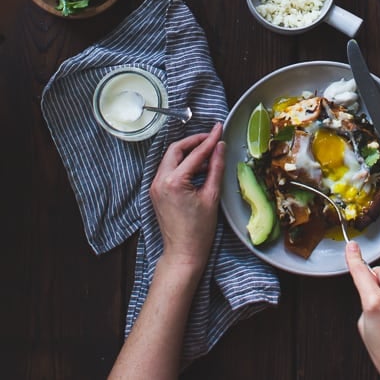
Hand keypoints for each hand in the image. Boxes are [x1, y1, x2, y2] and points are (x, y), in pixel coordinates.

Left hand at [150, 124, 225, 276]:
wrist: (183, 254)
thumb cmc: (199, 231)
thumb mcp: (212, 196)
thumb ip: (216, 168)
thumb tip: (220, 147)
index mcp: (174, 181)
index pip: (195, 153)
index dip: (209, 139)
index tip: (219, 129)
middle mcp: (159, 181)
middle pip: (176, 149)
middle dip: (194, 141)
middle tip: (212, 138)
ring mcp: (155, 186)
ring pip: (171, 158)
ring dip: (188, 152)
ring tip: (208, 154)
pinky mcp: (156, 192)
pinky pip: (169, 169)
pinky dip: (183, 164)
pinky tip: (198, 168)